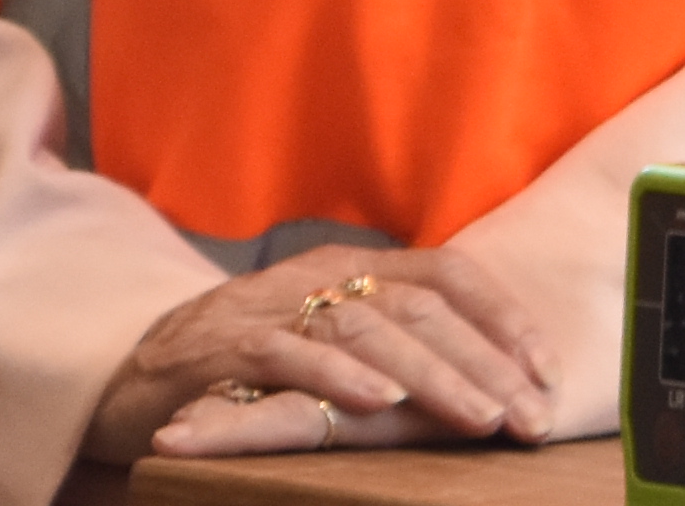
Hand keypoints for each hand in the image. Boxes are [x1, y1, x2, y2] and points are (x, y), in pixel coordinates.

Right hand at [86, 241, 554, 465]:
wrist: (137, 375)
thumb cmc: (253, 366)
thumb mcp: (334, 345)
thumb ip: (398, 350)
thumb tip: (494, 383)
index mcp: (352, 267)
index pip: (444, 275)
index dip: (502, 318)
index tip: (547, 371)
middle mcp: (317, 276)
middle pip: (415, 307)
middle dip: (483, 363)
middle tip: (529, 415)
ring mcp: (269, 309)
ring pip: (363, 329)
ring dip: (429, 376)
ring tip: (478, 417)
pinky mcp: (223, 348)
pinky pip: (287, 356)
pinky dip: (336, 378)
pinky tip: (379, 406)